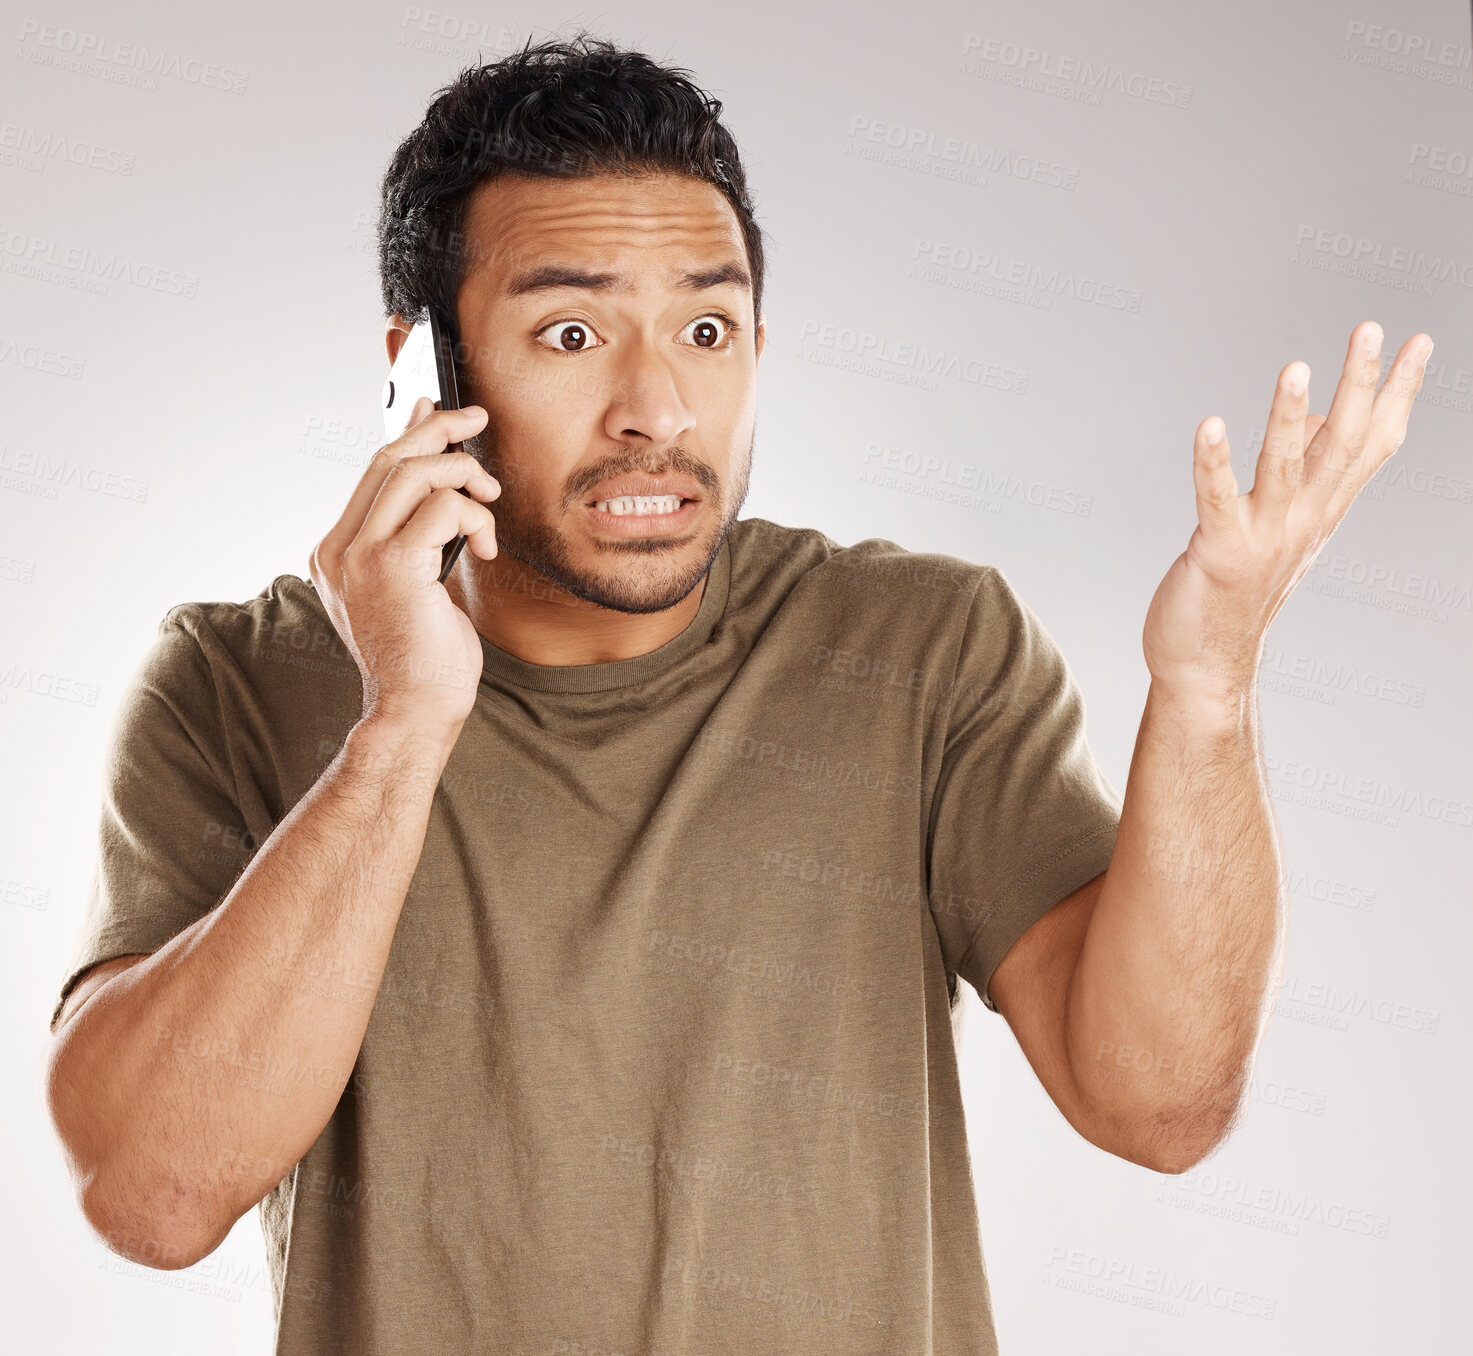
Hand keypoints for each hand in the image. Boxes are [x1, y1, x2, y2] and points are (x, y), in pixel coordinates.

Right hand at [308, 396, 500, 736]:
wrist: (414, 711)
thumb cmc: (423, 657)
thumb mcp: (417, 583)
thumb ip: (418, 531)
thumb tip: (437, 477)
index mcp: (335, 551)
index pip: (373, 470)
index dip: (410, 431)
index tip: (440, 411)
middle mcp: (337, 549)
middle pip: (389, 458)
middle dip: (439, 429)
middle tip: (478, 420)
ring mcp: (358, 556)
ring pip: (414, 472)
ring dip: (464, 474)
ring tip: (489, 500)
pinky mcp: (392, 566)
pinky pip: (442, 507)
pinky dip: (475, 517)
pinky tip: (486, 549)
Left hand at [1142, 321, 1432, 698]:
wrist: (1205, 664)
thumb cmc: (1237, 591)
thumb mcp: (1282, 526)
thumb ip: (1306, 475)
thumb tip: (1325, 419)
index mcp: (1321, 512)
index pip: (1372, 445)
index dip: (1398, 393)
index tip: (1420, 341)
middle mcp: (1302, 522)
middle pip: (1341, 446)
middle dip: (1358, 385)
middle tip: (1369, 329)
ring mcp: (1263, 537)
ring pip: (1284, 468)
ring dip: (1291, 419)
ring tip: (1296, 368)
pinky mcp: (1219, 552)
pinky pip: (1217, 499)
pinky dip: (1212, 462)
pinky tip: (1209, 424)